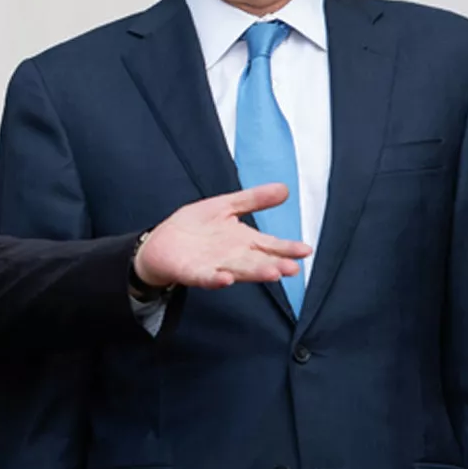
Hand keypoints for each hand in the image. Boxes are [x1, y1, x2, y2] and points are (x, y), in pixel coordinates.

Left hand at [134, 183, 310, 289]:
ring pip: (239, 271)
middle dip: (275, 265)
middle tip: (293, 268)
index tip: (306, 250)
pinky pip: (207, 277)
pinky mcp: (194, 272)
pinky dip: (216, 279)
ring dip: (254, 273)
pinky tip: (226, 279)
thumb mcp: (226, 205)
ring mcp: (215, 266)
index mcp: (244, 241)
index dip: (287, 248)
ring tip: (272, 274)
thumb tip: (285, 189)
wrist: (162, 242)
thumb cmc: (196, 226)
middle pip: (258, 261)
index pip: (270, 245)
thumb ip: (254, 199)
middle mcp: (234, 257)